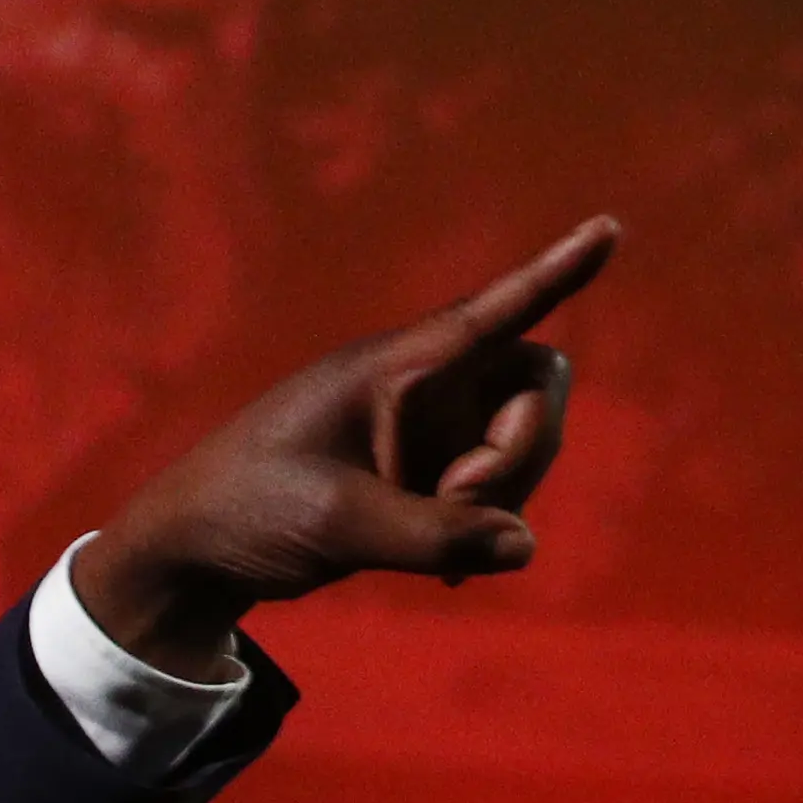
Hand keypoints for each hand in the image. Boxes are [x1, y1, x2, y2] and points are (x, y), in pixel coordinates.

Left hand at [77, 215, 621, 679]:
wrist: (194, 553)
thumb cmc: (247, 509)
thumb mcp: (337, 522)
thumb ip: (431, 536)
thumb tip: (524, 546)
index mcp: (395, 368)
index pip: (491, 311)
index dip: (554, 272)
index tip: (608, 228)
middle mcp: (423, 390)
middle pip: (534, 389)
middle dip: (523, 447)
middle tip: (460, 497)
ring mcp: (427, 436)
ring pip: (523, 445)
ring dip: (503, 496)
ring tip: (435, 546)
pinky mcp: (423, 482)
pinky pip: (493, 495)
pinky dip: (487, 527)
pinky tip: (451, 574)